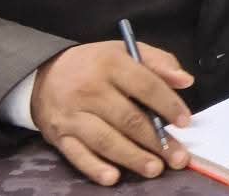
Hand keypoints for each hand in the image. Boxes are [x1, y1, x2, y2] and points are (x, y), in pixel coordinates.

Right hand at [29, 41, 193, 185]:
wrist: (43, 74)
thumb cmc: (93, 65)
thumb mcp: (125, 51)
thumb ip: (158, 62)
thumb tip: (185, 80)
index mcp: (110, 64)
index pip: (146, 85)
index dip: (168, 105)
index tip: (185, 122)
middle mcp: (90, 89)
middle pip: (128, 118)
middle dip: (156, 140)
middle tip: (178, 157)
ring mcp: (73, 115)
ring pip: (106, 140)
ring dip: (132, 157)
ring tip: (155, 169)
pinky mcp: (59, 135)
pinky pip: (78, 155)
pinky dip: (95, 168)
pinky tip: (113, 177)